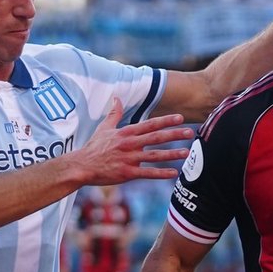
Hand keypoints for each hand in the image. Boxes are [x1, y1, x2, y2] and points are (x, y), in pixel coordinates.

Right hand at [73, 99, 193, 186]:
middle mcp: (130, 144)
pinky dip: (161, 173)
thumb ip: (114, 113)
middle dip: (174, 134)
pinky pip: (148, 173)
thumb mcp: (104, 127)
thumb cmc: (94, 147)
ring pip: (155, 155)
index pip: (150, 124)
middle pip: (156, 137)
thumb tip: (117, 98)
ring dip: (172, 154)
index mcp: (126, 132)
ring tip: (186, 153)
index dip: (166, 121)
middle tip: (190, 132)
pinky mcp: (128, 173)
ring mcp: (129, 159)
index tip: (180, 118)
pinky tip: (174, 173)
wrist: (82, 166)